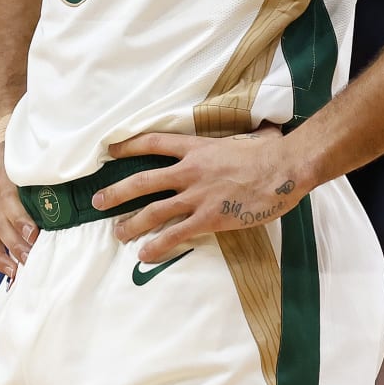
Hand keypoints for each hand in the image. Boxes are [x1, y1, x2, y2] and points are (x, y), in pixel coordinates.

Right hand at [0, 143, 35, 276]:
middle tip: (34, 258)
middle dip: (18, 245)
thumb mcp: (26, 154)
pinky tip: (13, 273)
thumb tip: (74, 171)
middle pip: (3, 226)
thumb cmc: (17, 156)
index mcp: (4, 181)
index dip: (20, 220)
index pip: (8, 202)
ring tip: (21, 271)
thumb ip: (42, 164)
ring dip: (7, 257)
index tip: (33, 233)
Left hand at [93, 125, 306, 263]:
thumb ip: (239, 139)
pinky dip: (158, 245)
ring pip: (153, 211)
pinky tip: (145, 254)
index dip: (128, 146)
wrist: (285, 168)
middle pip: (143, 181)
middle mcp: (189, 171)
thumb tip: (263, 131)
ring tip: (117, 234)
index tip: (110, 150)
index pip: (153, 143)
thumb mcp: (245, 138)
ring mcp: (197, 195)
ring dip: (131, 224)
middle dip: (117, 192)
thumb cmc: (270, 152)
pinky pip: (176, 234)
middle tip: (98, 201)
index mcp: (196, 148)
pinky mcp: (210, 218)